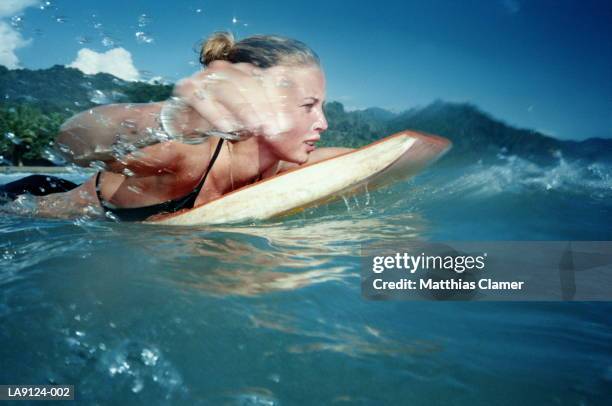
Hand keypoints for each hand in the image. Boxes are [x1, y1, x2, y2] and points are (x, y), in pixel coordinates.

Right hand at [173, 61, 293, 137]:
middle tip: (274, 130)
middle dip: (264, 108)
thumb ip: (273, 120)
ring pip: (228, 88)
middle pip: (249, 83)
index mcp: (246, 74)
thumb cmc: (229, 128)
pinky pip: (202, 98)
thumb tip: (299, 123)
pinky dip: (216, 113)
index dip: (278, 102)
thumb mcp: (255, 125)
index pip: (266, 81)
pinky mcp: (187, 88)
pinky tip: (228, 129)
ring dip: (244, 110)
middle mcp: (227, 71)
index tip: (287, 125)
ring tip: (256, 129)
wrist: (189, 131)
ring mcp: (206, 77)